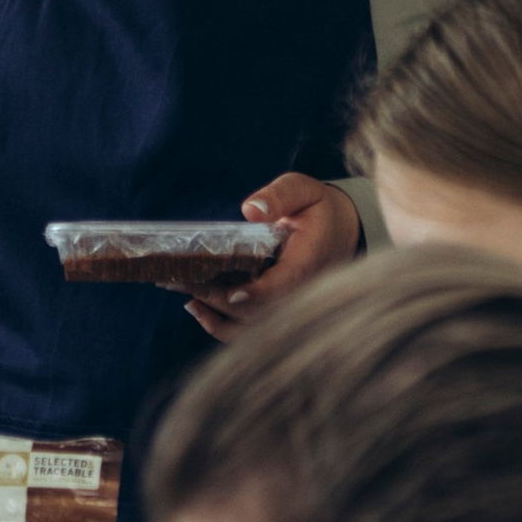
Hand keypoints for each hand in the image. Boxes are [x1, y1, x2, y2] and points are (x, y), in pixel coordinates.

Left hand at [185, 171, 360, 338]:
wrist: (343, 232)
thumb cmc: (319, 209)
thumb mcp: (304, 191)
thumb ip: (280, 196)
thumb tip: (250, 209)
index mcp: (308, 264)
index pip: (282, 287)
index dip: (256, 294)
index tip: (230, 291)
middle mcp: (299, 293)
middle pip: (257, 311)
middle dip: (217, 299)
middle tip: (179, 280)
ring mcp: (288, 307)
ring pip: (251, 328)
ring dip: (215, 318)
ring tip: (186, 298)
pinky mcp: (278, 311)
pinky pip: (250, 329)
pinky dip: (222, 325)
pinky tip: (199, 309)